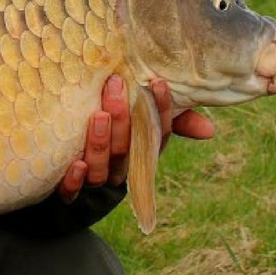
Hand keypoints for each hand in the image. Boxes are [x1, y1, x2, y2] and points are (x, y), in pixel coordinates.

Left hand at [56, 75, 214, 203]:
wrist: (64, 169)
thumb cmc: (108, 132)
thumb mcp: (134, 121)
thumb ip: (163, 117)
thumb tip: (210, 129)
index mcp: (140, 151)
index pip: (157, 133)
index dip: (161, 110)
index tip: (157, 83)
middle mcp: (120, 167)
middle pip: (127, 149)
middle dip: (123, 118)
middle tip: (115, 85)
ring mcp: (94, 179)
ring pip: (102, 168)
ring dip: (101, 143)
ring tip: (97, 115)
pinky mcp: (67, 190)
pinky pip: (72, 191)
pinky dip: (75, 180)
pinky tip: (77, 164)